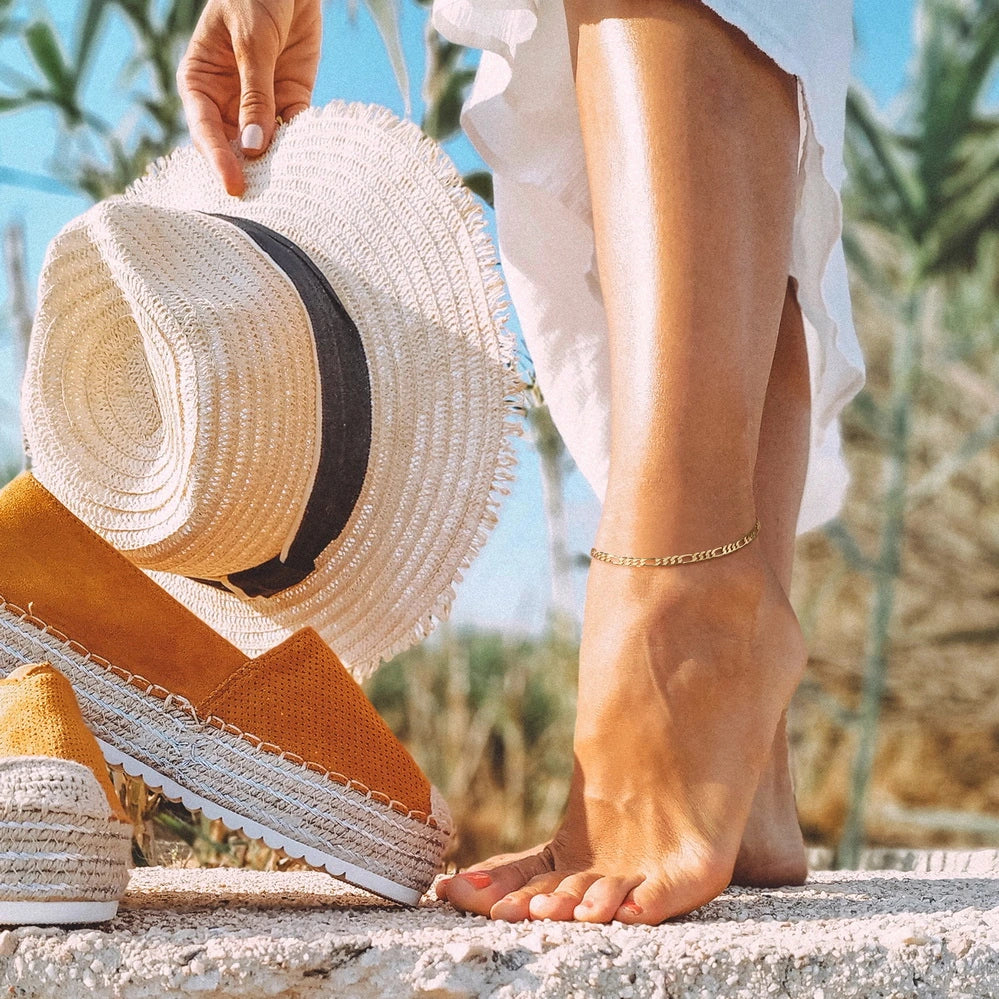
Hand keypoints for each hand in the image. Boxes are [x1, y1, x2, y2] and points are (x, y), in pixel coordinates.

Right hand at [178, 0, 321, 195]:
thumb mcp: (252, 41)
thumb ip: (255, 94)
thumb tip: (253, 148)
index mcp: (200, 81)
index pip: (204, 129)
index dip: (218, 159)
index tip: (234, 185)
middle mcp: (227, 99)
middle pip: (232, 146)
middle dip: (247, 170)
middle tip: (262, 197)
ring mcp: (259, 101)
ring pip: (264, 144)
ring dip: (275, 163)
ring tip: (287, 185)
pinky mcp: (291, 98)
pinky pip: (294, 130)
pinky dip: (300, 145)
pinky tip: (307, 159)